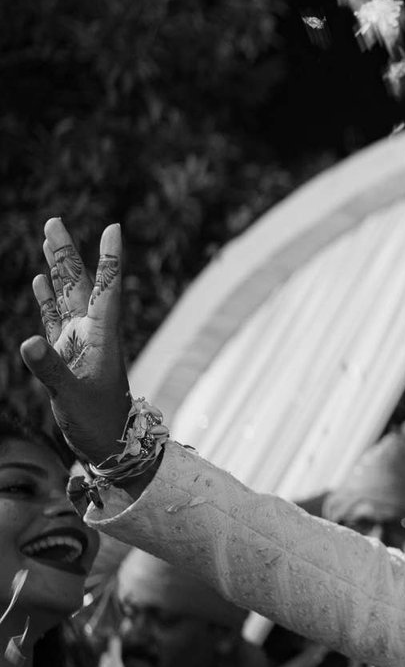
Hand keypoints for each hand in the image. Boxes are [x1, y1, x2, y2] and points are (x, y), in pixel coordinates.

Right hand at [18, 219, 134, 465]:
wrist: (109, 445)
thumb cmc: (98, 422)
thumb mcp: (72, 394)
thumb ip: (50, 369)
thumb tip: (28, 341)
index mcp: (103, 335)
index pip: (108, 288)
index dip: (109, 259)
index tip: (113, 228)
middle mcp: (93, 332)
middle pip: (81, 284)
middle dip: (69, 253)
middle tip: (55, 221)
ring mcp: (80, 342)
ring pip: (67, 296)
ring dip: (58, 268)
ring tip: (48, 238)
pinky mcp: (67, 355)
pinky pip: (55, 318)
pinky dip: (48, 298)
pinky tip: (41, 280)